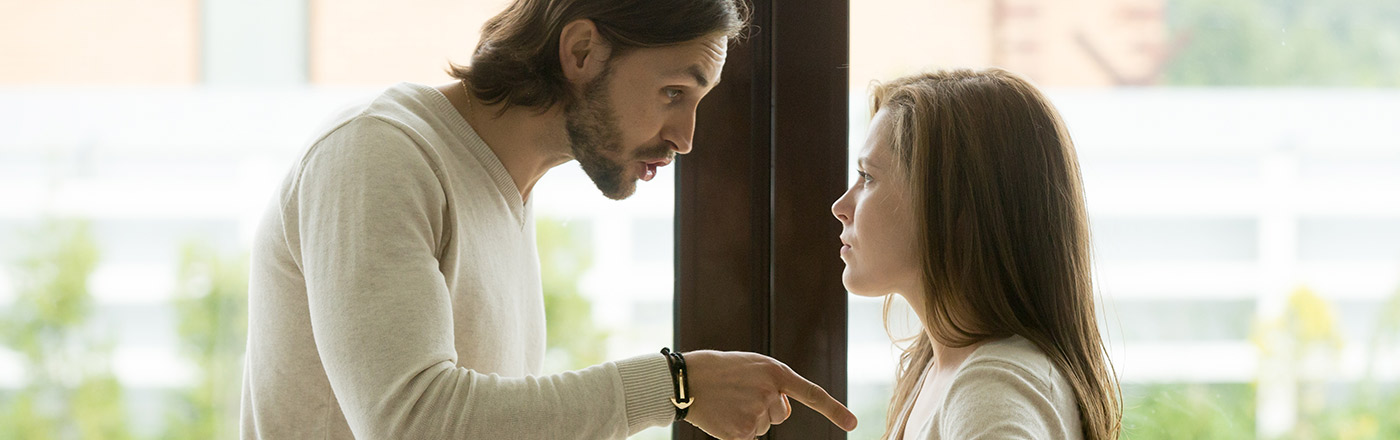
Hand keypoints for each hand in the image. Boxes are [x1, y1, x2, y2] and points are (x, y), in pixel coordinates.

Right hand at [681, 350, 857, 438]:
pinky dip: (737, 430)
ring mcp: (756, 414)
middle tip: (740, 394)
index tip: (853, 424)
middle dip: (765, 408)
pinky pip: (748, 437)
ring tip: (729, 401)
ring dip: (749, 418)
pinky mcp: (742, 432)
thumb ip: (774, 383)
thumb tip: (783, 411)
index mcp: (776, 372)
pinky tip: (724, 415)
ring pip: (764, 426)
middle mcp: (770, 394)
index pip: (812, 394)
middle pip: (780, 414)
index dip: (834, 410)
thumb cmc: (720, 370)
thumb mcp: (753, 366)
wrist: (688, 379)